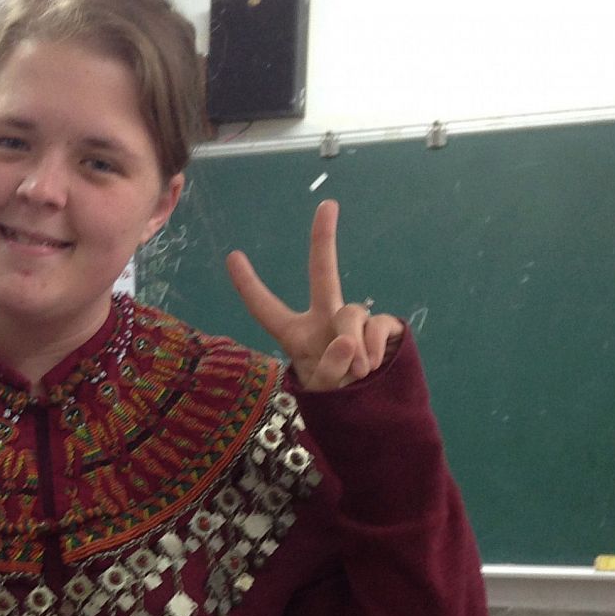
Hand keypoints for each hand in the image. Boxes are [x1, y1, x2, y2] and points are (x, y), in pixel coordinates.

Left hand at [225, 200, 403, 390]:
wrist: (370, 409)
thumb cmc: (334, 398)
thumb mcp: (322, 392)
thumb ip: (330, 370)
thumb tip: (347, 340)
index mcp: (295, 334)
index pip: (266, 309)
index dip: (249, 286)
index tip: (232, 256)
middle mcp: (323, 320)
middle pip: (323, 274)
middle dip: (324, 239)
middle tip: (327, 205)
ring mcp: (353, 320)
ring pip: (352, 313)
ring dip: (353, 345)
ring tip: (356, 374)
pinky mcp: (382, 326)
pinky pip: (378, 325)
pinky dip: (375, 348)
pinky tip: (373, 367)